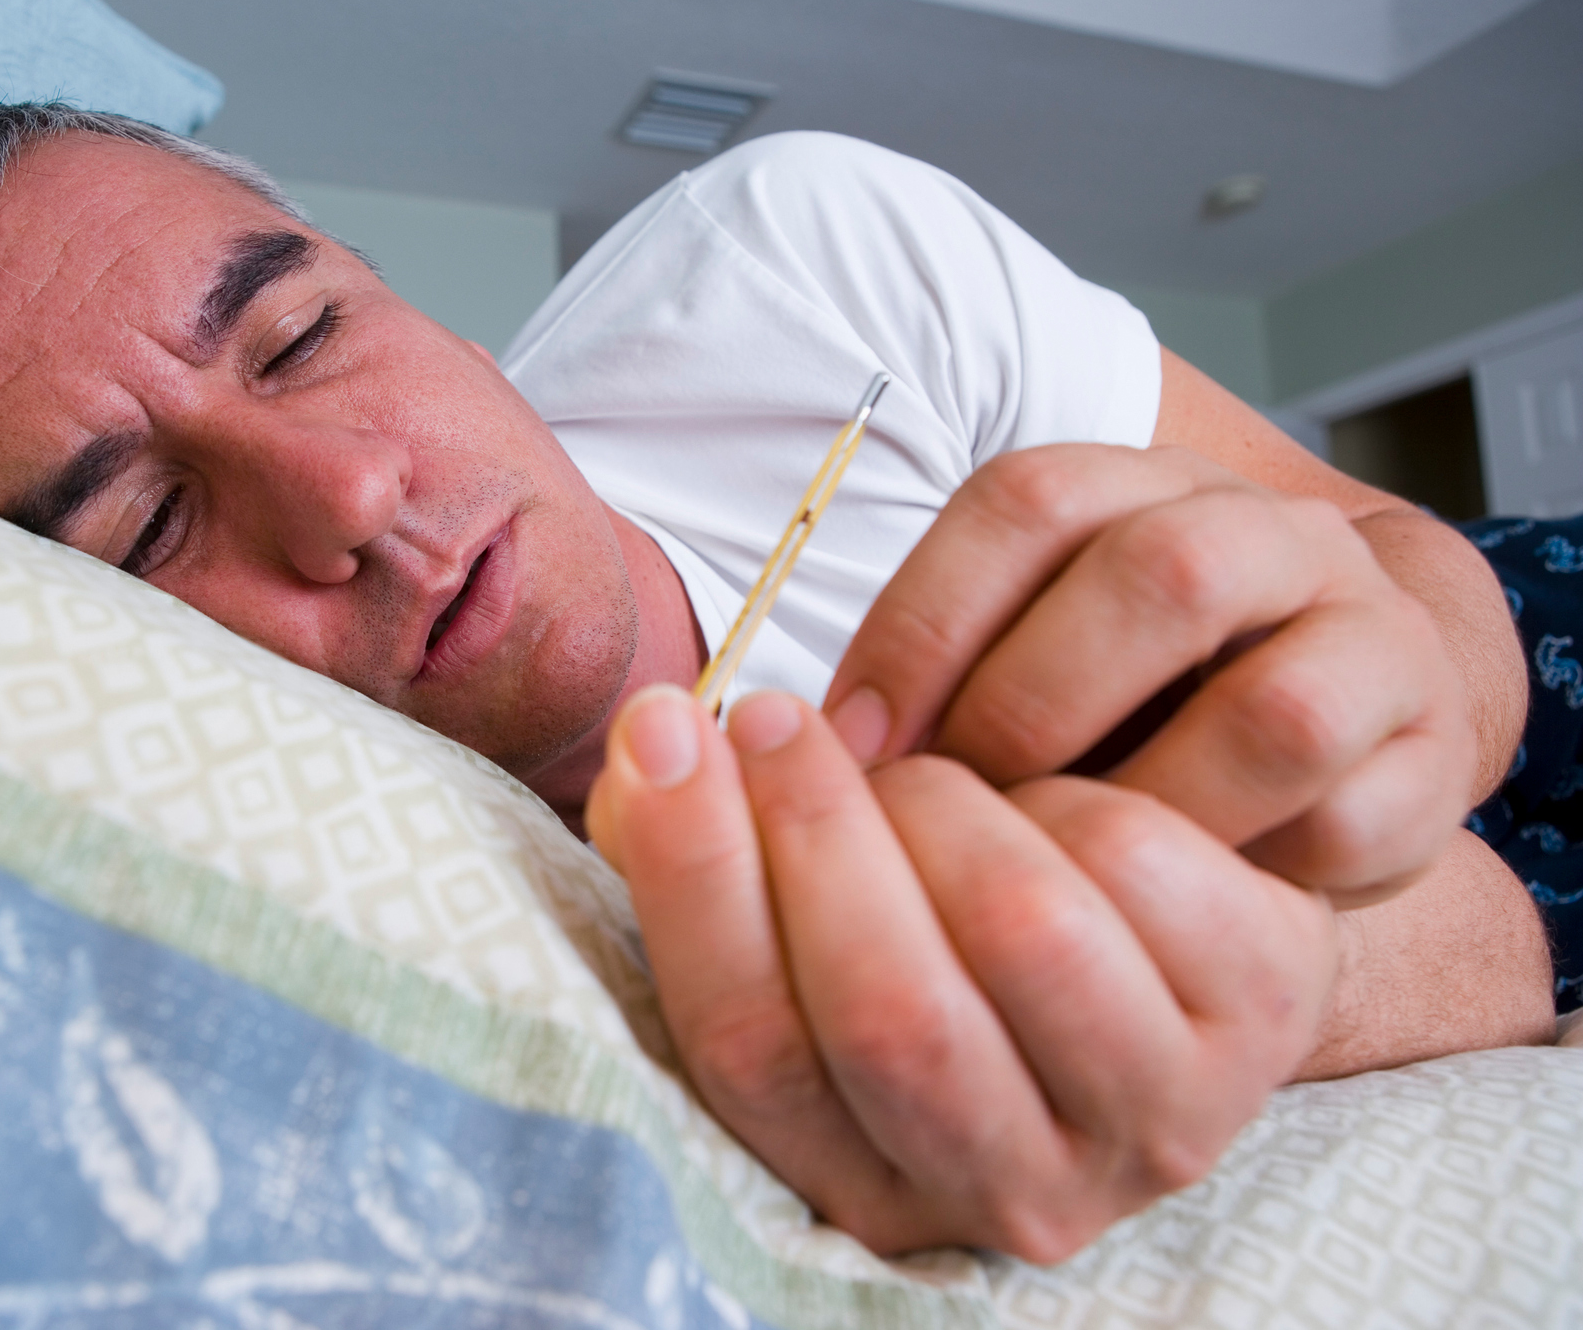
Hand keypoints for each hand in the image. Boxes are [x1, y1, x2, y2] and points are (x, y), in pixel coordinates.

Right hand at [585, 685, 1335, 1261]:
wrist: (1152, 946)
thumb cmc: (936, 932)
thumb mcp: (806, 923)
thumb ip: (703, 852)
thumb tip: (653, 748)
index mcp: (862, 1182)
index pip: (749, 1047)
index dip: (694, 875)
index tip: (664, 732)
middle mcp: (1010, 1192)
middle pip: (888, 1010)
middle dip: (812, 830)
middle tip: (777, 722)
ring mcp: (1152, 1122)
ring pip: (1023, 929)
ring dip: (940, 809)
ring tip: (916, 777)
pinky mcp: (1261, 1021)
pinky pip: (1140, 863)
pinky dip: (1067, 795)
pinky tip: (1042, 802)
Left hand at [822, 443, 1473, 906]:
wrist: (1342, 727)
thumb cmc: (1129, 705)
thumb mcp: (1024, 655)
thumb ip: (923, 679)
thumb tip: (780, 749)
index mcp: (1140, 487)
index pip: (1028, 503)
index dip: (924, 625)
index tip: (845, 745)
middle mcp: (1266, 534)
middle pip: (1159, 578)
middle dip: (1031, 708)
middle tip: (953, 809)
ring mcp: (1368, 635)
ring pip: (1275, 708)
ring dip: (1145, 809)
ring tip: (1058, 874)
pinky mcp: (1435, 749)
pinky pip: (1353, 818)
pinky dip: (1247, 872)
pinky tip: (1169, 905)